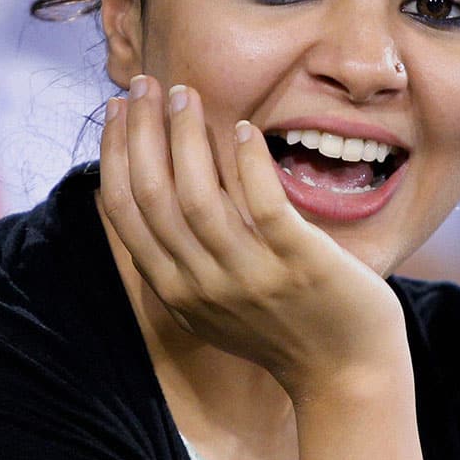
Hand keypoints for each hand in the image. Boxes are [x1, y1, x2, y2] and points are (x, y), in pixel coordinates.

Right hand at [99, 76, 410, 402]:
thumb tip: (153, 189)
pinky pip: (264, 205)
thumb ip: (179, 257)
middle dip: (140, 131)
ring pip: (198, 197)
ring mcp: (251, 276)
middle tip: (144, 84)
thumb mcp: (211, 303)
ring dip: (186, 138)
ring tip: (185, 94)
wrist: (345, 375)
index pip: (125, 212)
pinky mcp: (300, 263)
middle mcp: (202, 284)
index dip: (114, 153)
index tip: (115, 108)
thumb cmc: (280, 328)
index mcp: (175, 289)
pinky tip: (243, 131)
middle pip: (153, 196)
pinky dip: (247, 164)